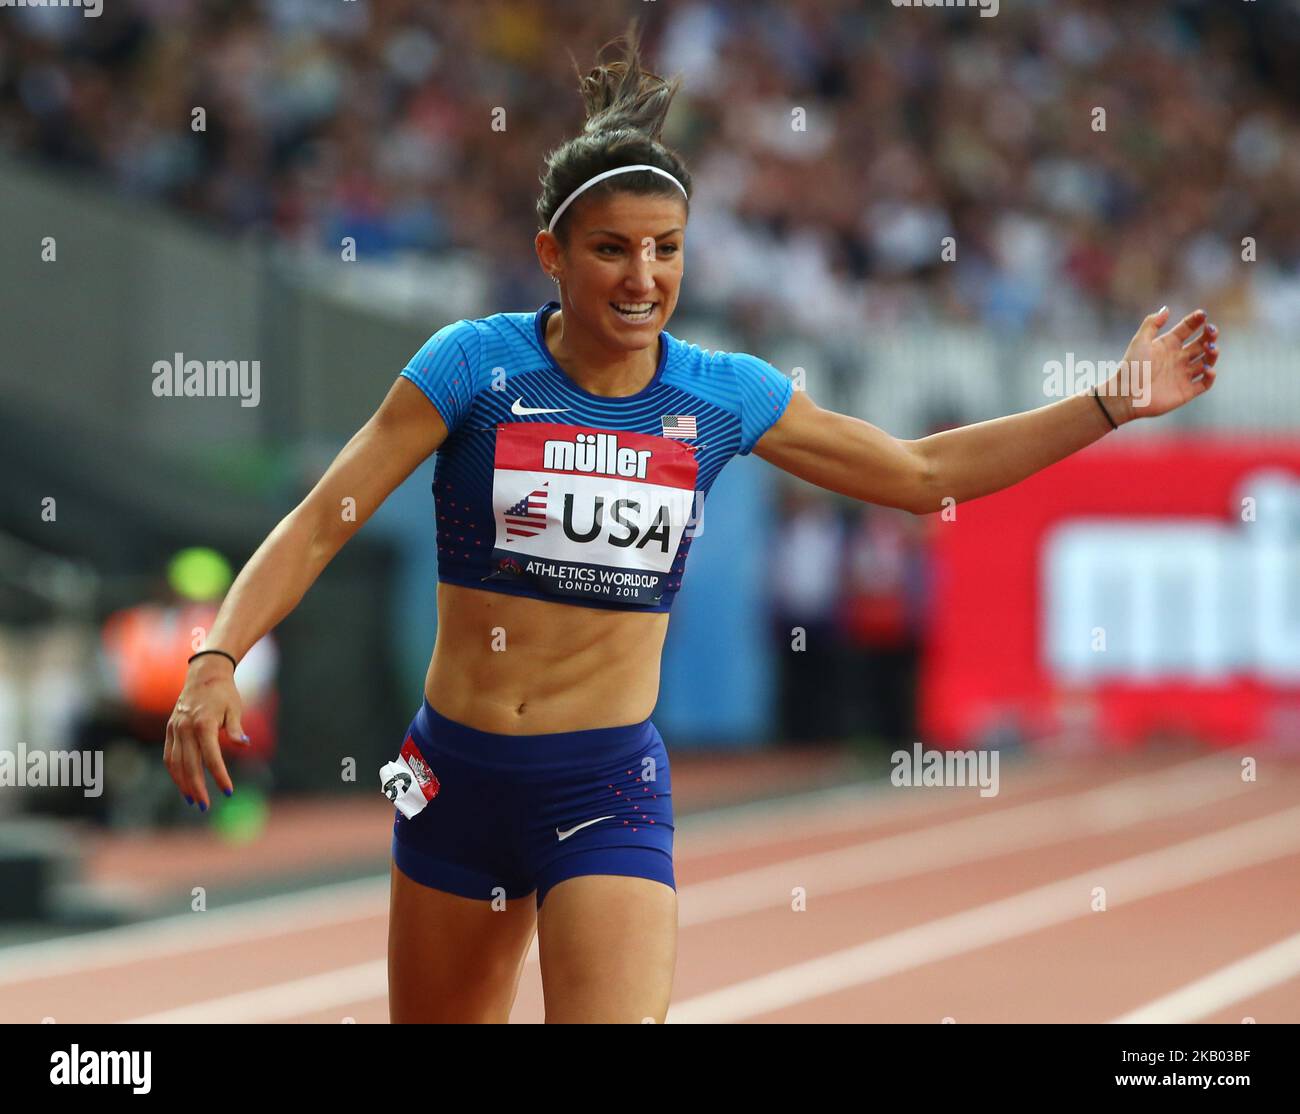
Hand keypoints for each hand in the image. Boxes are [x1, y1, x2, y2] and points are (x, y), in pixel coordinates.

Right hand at [164, 655, 248, 809]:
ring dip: (182, 784)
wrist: (204, 675)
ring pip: (174, 763)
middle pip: (189, 765)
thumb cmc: (225, 693)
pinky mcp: (170, 729)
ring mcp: (175, 729)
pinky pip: (169, 755)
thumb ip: (236, 729)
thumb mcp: (235, 709)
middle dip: (197, 787)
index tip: (228, 792)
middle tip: (204, 806)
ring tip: (192, 800)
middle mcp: (185, 728)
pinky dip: (174, 772)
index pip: (211, 757)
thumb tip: (245, 744)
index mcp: (204, 724)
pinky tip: (182, 784)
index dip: (219, 776)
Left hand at [1105, 307, 1218, 421]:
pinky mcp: (1186, 391)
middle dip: (1210, 336)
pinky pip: (1205, 383)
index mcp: (1168, 344)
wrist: (1125, 395)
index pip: (1187, 329)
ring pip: (1206, 361)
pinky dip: (1210, 376)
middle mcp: (1178, 358)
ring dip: (1212, 353)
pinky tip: (1208, 368)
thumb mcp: (1140, 341)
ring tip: (1210, 348)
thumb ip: (1152, 324)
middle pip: (1201, 344)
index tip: (1203, 314)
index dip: (1196, 321)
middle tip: (1211, 331)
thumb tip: (1166, 308)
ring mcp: (1183, 374)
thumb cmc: (1131, 368)